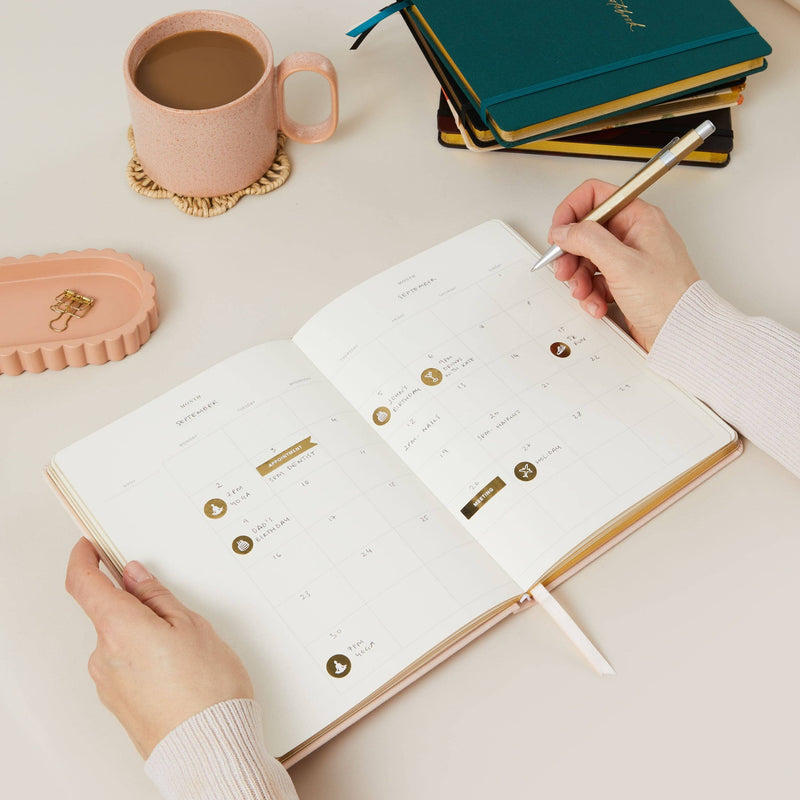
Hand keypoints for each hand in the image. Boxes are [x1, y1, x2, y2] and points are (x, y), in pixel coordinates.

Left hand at [65, 537, 252, 757]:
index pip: (83, 583)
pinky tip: (181, 668)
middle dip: (138, 604)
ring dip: (146, 633)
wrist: (209, 750)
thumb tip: (136, 576)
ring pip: (121, 640)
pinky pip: (126, 666)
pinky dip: (147, 657)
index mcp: (120, 628)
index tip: (90, 546)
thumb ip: (158, 597)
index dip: (83, 558)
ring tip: (189, 647)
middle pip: (108, 612)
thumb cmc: (208, 691)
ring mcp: (108, 683)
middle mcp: (104, 656)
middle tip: (177, 608)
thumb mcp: (193, 626)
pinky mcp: (119, 703)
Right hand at [547, 179, 699, 350]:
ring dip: (579, 278)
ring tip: (585, 293)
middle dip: (571, 253)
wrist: (680, 332)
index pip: (596, 196)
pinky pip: (595, 280)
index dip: (571, 211)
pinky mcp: (623, 281)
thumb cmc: (668, 298)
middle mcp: (633, 234)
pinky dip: (590, 293)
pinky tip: (598, 303)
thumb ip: (588, 240)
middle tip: (564, 270)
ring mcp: (628, 259)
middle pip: (586, 231)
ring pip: (587, 258)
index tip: (558, 232)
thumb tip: (563, 230)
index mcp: (639, 218)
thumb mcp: (622, 264)